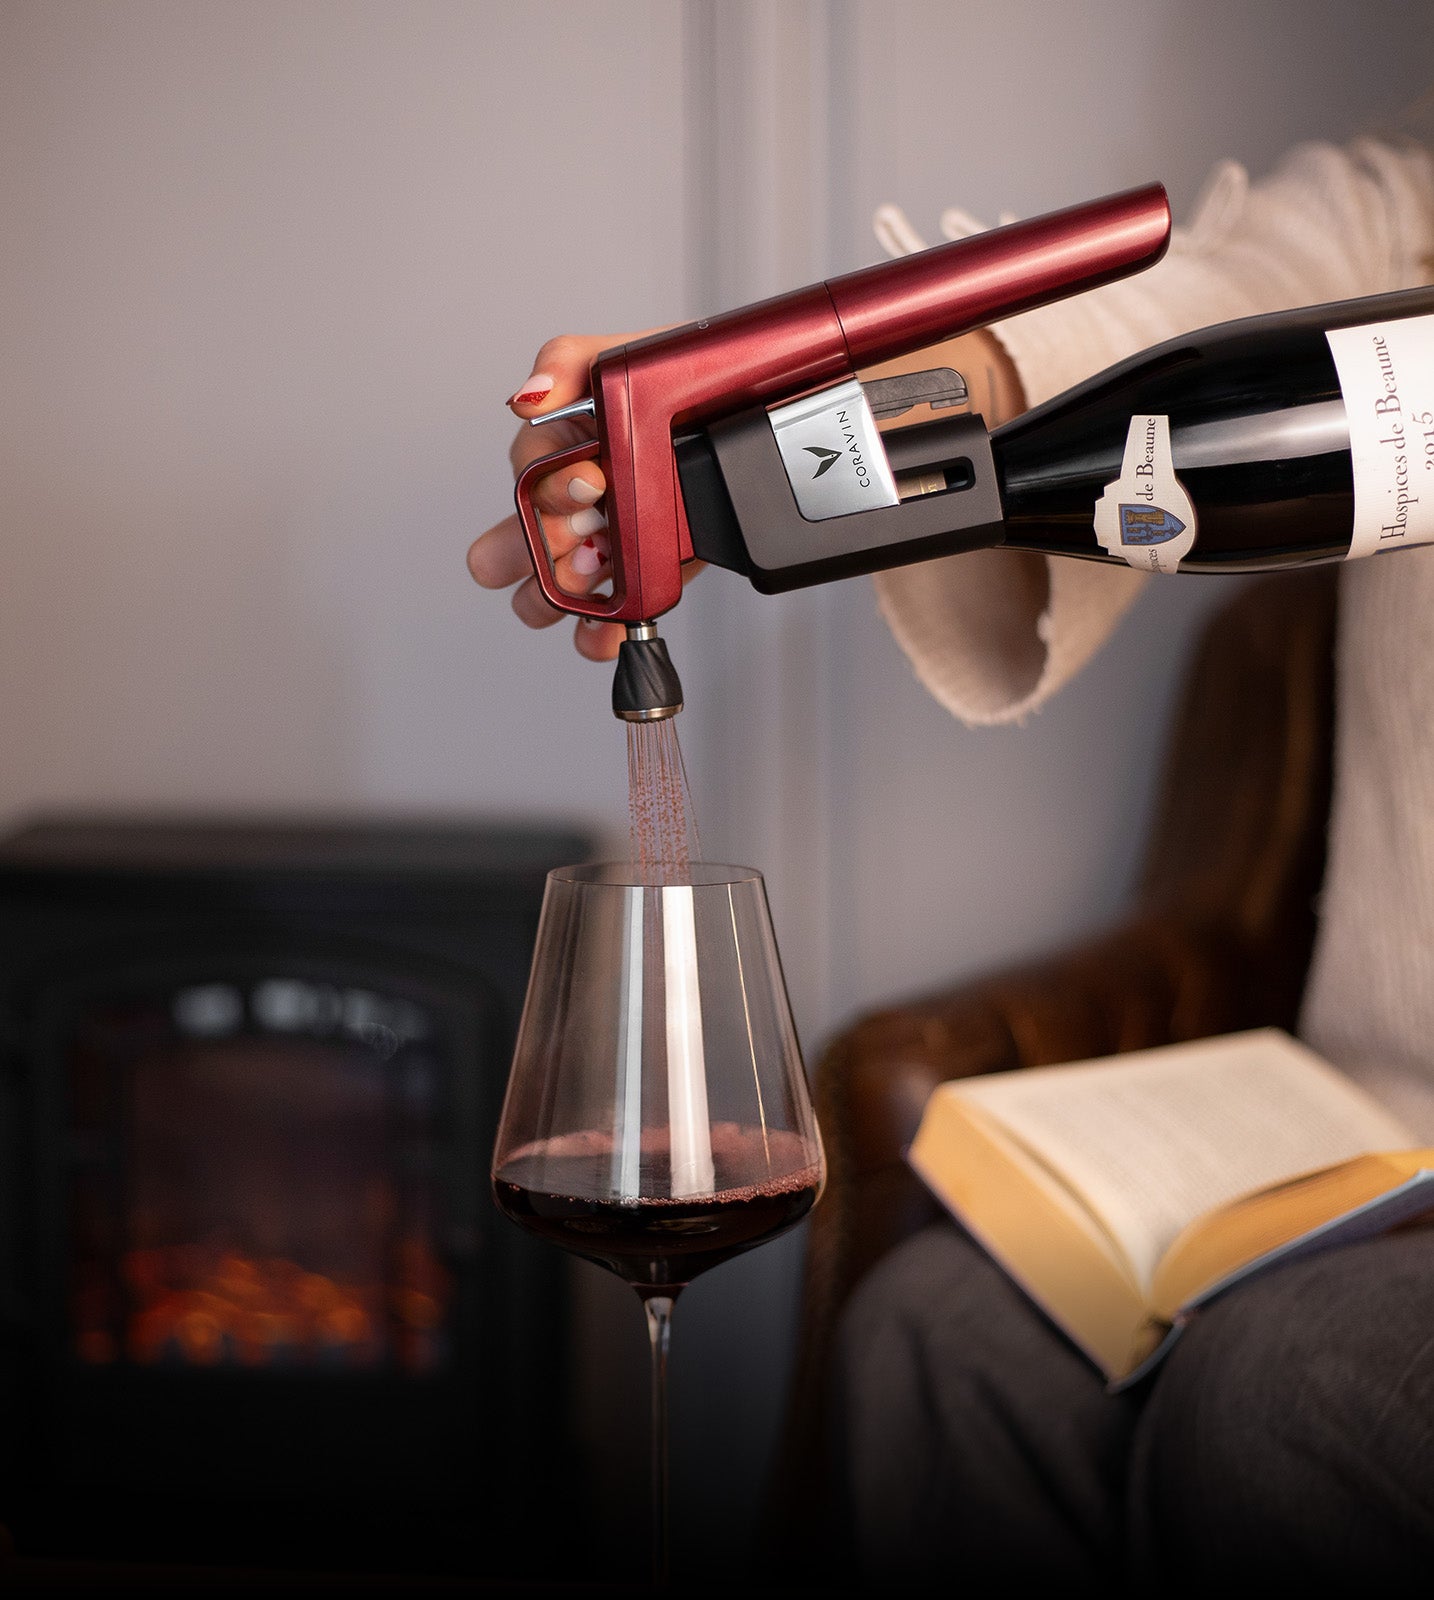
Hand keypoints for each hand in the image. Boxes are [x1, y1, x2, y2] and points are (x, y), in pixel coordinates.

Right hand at [468, 332, 656, 662]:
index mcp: (554, 455)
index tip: (592, 482)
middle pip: (515, 551)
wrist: (743, 411)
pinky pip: (598, 626)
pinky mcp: (638, 582)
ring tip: (599, 572)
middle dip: (542, 552)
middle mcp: (567, 508)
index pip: (523, 484)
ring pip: (547, 594)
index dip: (552, 491)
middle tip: (586, 536)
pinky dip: (596, 636)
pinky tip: (609, 629)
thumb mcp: (616, 356)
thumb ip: (564, 364)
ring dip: (564, 593)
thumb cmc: (673, 383)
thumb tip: (526, 399)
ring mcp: (601, 549)